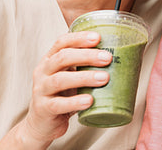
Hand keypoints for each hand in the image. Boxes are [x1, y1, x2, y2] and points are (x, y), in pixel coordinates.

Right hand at [14, 31, 111, 146]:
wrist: (43, 124)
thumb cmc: (63, 95)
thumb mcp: (72, 75)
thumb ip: (86, 65)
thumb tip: (121, 54)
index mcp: (50, 59)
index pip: (61, 42)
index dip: (79, 38)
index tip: (98, 37)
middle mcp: (43, 72)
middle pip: (62, 58)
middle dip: (86, 56)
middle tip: (107, 58)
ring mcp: (41, 90)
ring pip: (60, 80)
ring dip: (84, 77)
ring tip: (104, 78)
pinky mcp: (43, 109)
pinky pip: (58, 104)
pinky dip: (75, 102)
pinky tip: (90, 100)